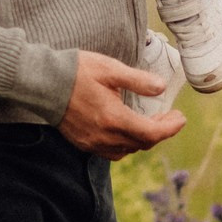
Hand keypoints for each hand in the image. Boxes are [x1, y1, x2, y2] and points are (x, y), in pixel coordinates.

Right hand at [58, 50, 185, 157]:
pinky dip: (125, 144)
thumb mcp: (110, 69)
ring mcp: (92, 142)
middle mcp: (104, 136)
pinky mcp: (83, 143)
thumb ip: (138, 80)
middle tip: (168, 116)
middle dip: (159, 132)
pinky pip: (111, 152)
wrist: (42, 82)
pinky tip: (126, 130)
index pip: (152, 133)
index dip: (171, 128)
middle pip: (142, 144)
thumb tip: (162, 87)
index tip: (180, 117)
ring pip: (127, 150)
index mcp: (113, 118)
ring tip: (149, 122)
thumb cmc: (76, 71)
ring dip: (142, 139)